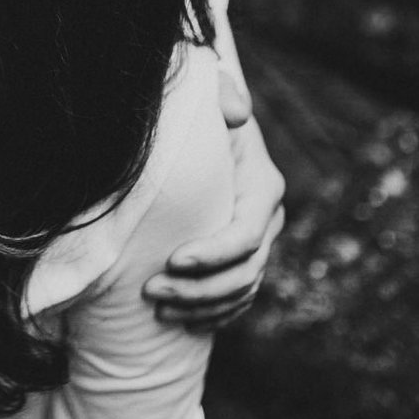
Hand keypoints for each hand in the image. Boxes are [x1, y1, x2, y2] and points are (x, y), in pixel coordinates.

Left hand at [145, 112, 285, 330]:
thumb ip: (221, 94)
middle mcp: (267, 219)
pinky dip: (214, 316)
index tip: (173, 260)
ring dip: (201, 307)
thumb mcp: (208, 96)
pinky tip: (183, 323)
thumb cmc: (200, 113)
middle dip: (199, 289)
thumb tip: (236, 113)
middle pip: (244, 272)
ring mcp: (259, 243)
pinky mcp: (244, 260)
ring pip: (241, 291)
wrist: (202, 132)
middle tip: (151, 292)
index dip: (214, 254)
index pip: (247, 233)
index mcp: (262, 186)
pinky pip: (238, 300)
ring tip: (158, 310)